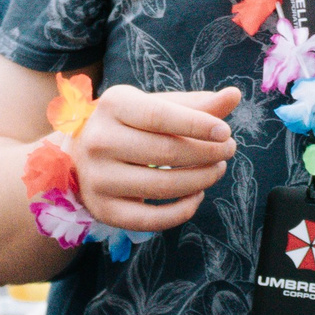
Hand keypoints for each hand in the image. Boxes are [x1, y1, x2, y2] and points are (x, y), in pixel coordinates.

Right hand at [66, 85, 241, 232]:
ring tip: (217, 169)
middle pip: (165, 151)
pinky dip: (182, 211)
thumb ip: (196, 105)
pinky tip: (197, 195)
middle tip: (228, 150)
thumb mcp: (156, 106)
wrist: (78, 155)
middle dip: (207, 153)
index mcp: (113, 105)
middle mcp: (99, 141)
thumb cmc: (130, 125)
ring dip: (201, 180)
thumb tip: (235, 95)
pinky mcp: (103, 209)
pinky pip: (151, 219)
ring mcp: (98, 178)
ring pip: (162, 186)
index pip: (160, 115)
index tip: (226, 132)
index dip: (197, 124)